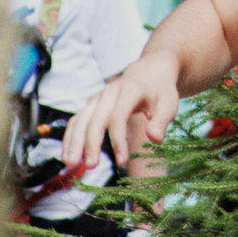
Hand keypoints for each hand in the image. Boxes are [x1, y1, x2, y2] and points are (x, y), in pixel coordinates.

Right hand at [64, 53, 181, 170]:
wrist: (150, 70)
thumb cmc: (161, 90)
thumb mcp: (169, 103)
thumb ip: (161, 121)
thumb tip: (154, 138)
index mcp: (130, 90)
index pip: (119, 116)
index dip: (119, 140)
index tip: (122, 161)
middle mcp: (110, 92)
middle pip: (95, 118)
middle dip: (91, 143)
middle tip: (91, 166)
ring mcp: (99, 97)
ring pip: (81, 118)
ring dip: (74, 140)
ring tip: (70, 163)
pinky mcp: (93, 104)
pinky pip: (77, 120)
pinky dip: (71, 136)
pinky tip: (68, 154)